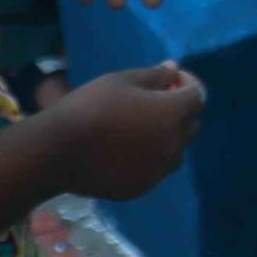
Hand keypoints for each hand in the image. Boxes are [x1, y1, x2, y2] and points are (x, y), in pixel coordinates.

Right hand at [39, 62, 206, 201]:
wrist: (57, 150)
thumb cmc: (90, 107)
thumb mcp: (122, 80)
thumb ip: (154, 75)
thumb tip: (174, 68)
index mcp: (174, 114)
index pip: (198, 95)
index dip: (187, 83)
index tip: (170, 79)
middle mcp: (176, 145)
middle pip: (191, 124)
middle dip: (180, 109)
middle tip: (154, 100)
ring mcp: (160, 170)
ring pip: (175, 150)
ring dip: (167, 136)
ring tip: (139, 127)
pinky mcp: (143, 187)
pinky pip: (155, 169)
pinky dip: (149, 157)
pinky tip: (125, 150)